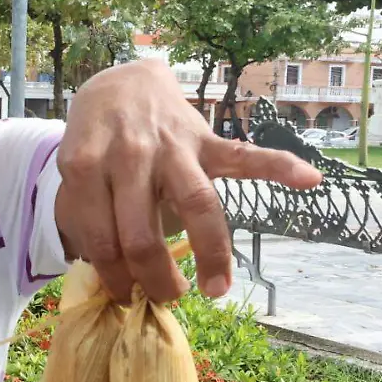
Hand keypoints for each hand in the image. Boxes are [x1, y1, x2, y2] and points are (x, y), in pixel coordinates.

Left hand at [55, 59, 322, 303]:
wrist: (119, 83)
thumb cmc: (96, 142)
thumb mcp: (73, 174)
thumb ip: (85, 216)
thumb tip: (105, 275)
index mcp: (85, 169)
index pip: (100, 240)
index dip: (113, 276)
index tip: (125, 295)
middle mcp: (128, 157)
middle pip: (142, 235)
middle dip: (154, 279)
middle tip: (164, 298)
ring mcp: (170, 146)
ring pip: (195, 206)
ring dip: (209, 254)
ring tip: (215, 288)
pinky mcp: (202, 138)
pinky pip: (243, 154)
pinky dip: (278, 165)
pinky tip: (308, 180)